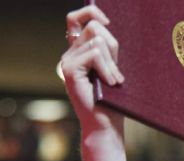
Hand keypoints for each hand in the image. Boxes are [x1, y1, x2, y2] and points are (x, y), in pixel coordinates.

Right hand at [61, 6, 125, 136]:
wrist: (104, 124)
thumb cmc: (112, 100)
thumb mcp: (112, 68)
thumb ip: (107, 50)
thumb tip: (108, 26)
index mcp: (78, 51)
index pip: (76, 18)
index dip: (91, 12)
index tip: (107, 22)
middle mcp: (70, 54)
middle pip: (94, 27)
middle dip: (112, 46)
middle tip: (116, 71)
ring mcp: (67, 61)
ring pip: (97, 41)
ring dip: (112, 62)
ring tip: (114, 81)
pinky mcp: (70, 69)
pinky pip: (94, 53)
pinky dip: (107, 68)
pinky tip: (110, 83)